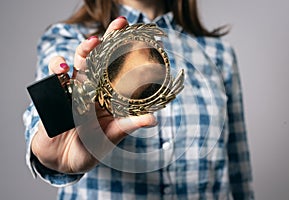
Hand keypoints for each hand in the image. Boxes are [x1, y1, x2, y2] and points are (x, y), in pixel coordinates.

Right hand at [31, 17, 157, 173]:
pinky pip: (55, 75)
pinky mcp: (55, 93)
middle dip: (110, 40)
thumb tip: (153, 120)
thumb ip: (128, 126)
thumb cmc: (89, 148)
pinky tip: (64, 69)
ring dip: (85, 50)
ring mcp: (74, 88)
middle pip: (102, 59)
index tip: (141, 40)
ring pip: (79, 62)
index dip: (130, 56)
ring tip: (93, 42)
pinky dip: (58, 68)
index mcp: (109, 97)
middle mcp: (94, 88)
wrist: (62, 161)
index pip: (120, 71)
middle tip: (120, 24)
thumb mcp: (111, 137)